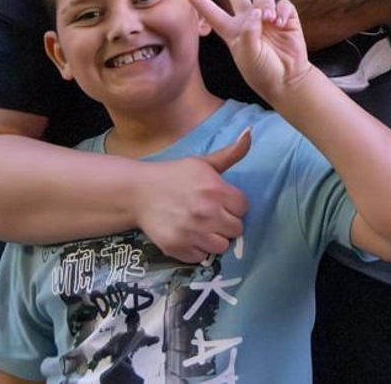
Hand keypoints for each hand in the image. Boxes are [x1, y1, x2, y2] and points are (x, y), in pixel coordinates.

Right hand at [134, 131, 251, 262]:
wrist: (138, 192)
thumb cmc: (174, 175)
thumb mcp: (202, 162)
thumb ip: (230, 153)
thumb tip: (251, 132)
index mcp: (215, 190)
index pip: (243, 207)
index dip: (234, 205)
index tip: (223, 202)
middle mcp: (206, 213)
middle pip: (237, 229)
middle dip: (227, 222)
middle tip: (213, 215)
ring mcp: (192, 234)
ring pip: (222, 246)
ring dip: (215, 238)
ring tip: (202, 227)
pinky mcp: (179, 249)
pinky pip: (202, 257)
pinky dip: (198, 249)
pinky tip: (190, 236)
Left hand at [186, 0, 310, 102]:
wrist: (287, 79)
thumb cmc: (262, 71)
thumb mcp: (248, 55)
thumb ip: (249, 33)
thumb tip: (256, 12)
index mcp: (233, 31)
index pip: (213, 13)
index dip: (200, 2)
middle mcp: (248, 21)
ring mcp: (267, 18)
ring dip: (264, 4)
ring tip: (268, 20)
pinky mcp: (286, 18)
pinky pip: (282, 3)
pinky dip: (281, 10)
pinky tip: (281, 22)